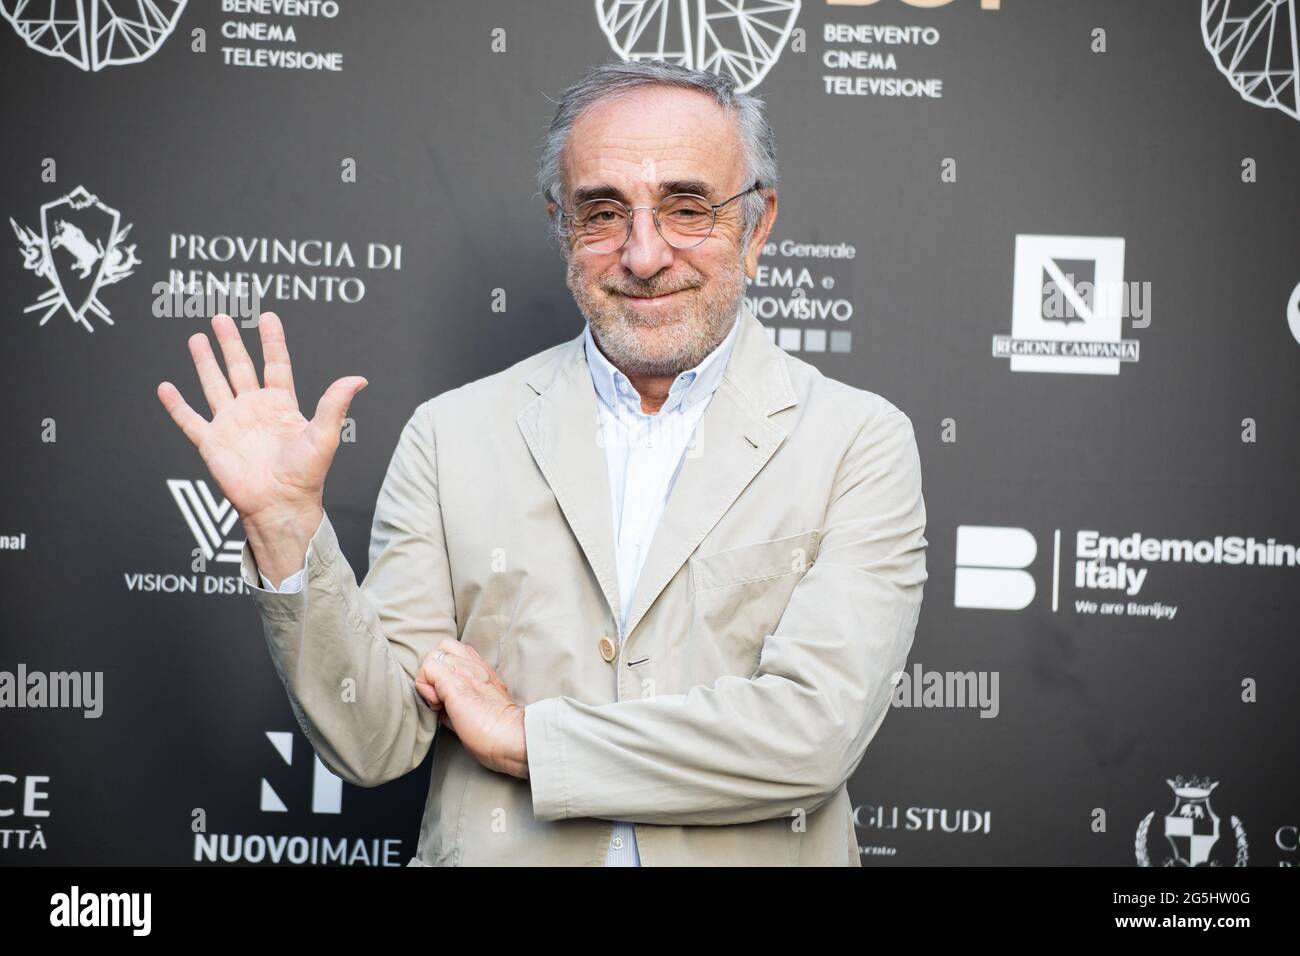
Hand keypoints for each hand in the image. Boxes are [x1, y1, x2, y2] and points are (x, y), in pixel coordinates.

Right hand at [156, 312, 366, 580]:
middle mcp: (255, 410)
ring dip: (205, 362)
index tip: (267, 316)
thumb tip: (359, 378)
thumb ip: (335, 403)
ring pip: (214, 385)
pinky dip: (176, 405)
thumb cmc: (306, 475)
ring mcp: (231, 424)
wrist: (281, 505)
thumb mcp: (325, 435)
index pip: (276, 365)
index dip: (272, 341)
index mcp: (281, 406)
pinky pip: (190, 420)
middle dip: (231, 342)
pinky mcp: (212, 442)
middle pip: (240, 368)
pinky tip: (165, 387)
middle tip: (221, 316)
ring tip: (197, 337)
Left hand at [416, 640, 527, 778]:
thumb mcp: (482, 708)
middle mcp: (474, 666)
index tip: (448, 697)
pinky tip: (437, 705)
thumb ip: (461, 702)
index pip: (455, 651)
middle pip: (442, 648)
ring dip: (429, 679)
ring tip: (439, 702)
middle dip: (434, 671)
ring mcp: (464, 671)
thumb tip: (442, 708)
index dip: (445, 671)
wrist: (513, 737)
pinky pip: (428, 668)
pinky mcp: (454, 683)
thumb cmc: (500, 732)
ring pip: (433, 655)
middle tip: (440, 697)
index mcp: (482, 670)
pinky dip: (425, 686)